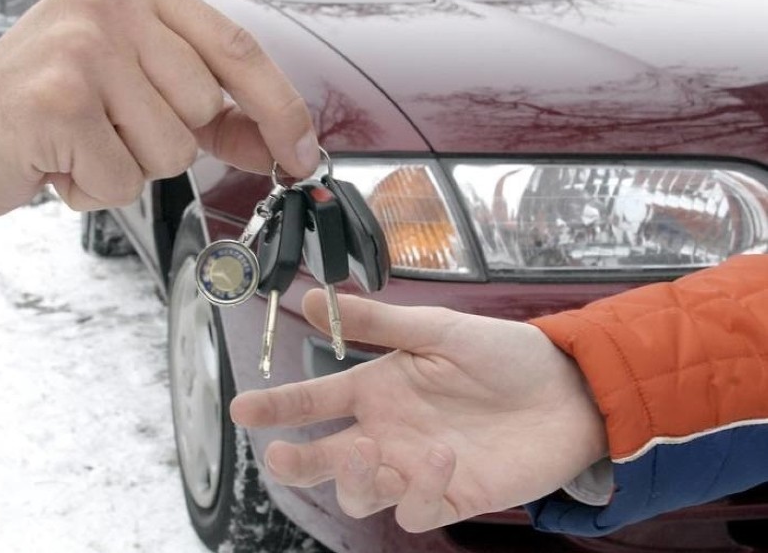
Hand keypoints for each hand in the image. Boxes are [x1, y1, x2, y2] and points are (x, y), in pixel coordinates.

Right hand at [0, 0, 317, 216]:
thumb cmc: (47, 103)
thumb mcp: (137, 87)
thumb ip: (212, 110)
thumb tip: (282, 142)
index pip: (236, 48)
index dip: (279, 108)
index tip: (303, 152)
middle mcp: (109, 2)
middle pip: (202, 110)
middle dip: (164, 141)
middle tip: (107, 125)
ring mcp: (83, 47)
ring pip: (171, 150)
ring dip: (129, 166)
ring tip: (81, 141)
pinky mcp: (59, 100)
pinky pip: (124, 179)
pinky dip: (94, 189)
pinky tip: (58, 161)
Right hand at [231, 290, 608, 532]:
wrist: (566, 387)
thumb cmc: (503, 354)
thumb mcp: (435, 329)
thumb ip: (374, 323)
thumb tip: (309, 302)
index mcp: (378, 389)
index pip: (315, 401)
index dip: (278, 407)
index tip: (243, 407)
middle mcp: (389, 432)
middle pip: (325, 458)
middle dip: (297, 460)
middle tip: (282, 453)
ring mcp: (416, 467)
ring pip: (362, 492)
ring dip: (355, 477)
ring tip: (369, 448)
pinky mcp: (451, 495)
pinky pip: (417, 507)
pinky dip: (418, 488)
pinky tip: (439, 457)